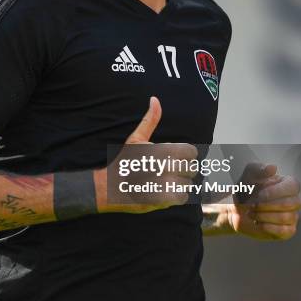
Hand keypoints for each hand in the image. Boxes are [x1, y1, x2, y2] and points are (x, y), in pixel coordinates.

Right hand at [95, 96, 197, 213]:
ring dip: (179, 185)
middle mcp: (166, 167)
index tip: (175, 160)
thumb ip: (150, 120)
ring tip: (165, 184)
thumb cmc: (124, 162)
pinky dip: (176, 197)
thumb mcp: (136, 138)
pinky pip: (182, 198)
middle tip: (167, 173)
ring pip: (188, 185)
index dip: (185, 156)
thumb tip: (155, 99)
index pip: (192, 152)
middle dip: (182, 171)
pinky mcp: (162, 201)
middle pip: (191, 169)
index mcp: (163, 150)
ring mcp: (164, 185)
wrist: (109, 187)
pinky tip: (164, 193)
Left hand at [227, 163, 300, 239]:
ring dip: (264, 215)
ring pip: (286, 217)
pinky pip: (285, 231)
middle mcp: (294, 200)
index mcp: (288, 184)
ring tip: (251, 213)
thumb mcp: (248, 176)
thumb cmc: (246, 189)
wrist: (236, 209)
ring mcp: (292, 216)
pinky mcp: (287, 231)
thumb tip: (273, 167)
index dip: (276, 191)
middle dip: (267, 205)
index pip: (293, 186)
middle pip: (291, 203)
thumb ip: (258, 169)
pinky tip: (257, 223)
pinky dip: (268, 227)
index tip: (259, 194)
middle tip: (251, 205)